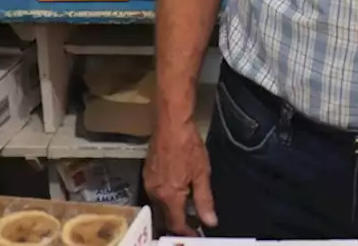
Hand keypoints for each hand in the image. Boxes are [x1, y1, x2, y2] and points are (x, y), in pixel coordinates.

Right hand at [144, 118, 216, 235]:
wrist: (171, 124)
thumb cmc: (188, 146)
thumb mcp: (201, 174)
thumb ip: (204, 200)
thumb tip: (210, 221)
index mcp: (169, 196)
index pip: (176, 224)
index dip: (186, 232)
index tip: (195, 235)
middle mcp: (155, 192)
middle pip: (165, 216)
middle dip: (178, 223)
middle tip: (193, 224)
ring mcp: (149, 182)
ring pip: (160, 205)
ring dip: (172, 209)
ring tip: (187, 208)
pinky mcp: (147, 173)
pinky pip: (156, 192)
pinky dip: (166, 197)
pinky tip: (177, 191)